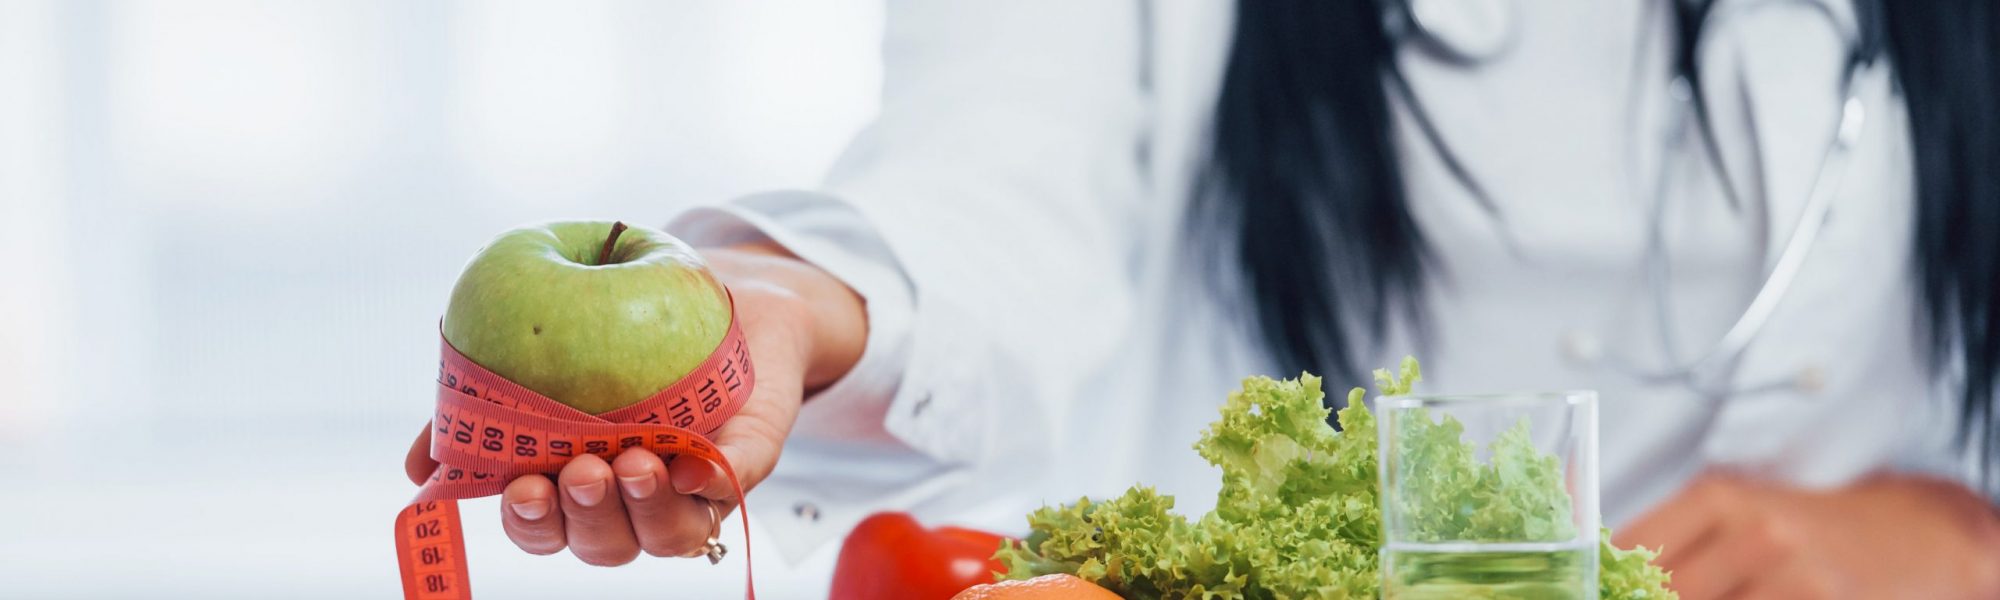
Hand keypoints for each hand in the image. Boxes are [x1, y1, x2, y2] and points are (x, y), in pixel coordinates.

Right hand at [404, 242, 866, 564]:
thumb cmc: (615, 326)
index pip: (546, 531)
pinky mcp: (748, 455)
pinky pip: (735, 483)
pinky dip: (714, 482)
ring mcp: (695, 486)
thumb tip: (417, 471)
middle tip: (581, 471)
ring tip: (634, 463)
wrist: (713, 290)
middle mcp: (635, 500)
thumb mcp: (539, 355)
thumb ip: (482, 411)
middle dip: (588, 517)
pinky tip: (694, 465)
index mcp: (577, 485)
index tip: (524, 487)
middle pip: (605, 545)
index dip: (532, 524)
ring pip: (671, 536)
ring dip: (647, 510)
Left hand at [1615, 472, 1999, 598]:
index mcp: (1717, 497)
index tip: (1587, 591)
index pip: (1630, 551)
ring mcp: (1797, 577)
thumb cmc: (1799, 527)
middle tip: (1632, 599)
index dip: (1606, 582)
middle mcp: (1756, 532)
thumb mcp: (1728, 510)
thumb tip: (1594, 567)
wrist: (1908, 535)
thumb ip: (1663, 538)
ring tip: (1709, 597)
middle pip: (1666, 592)